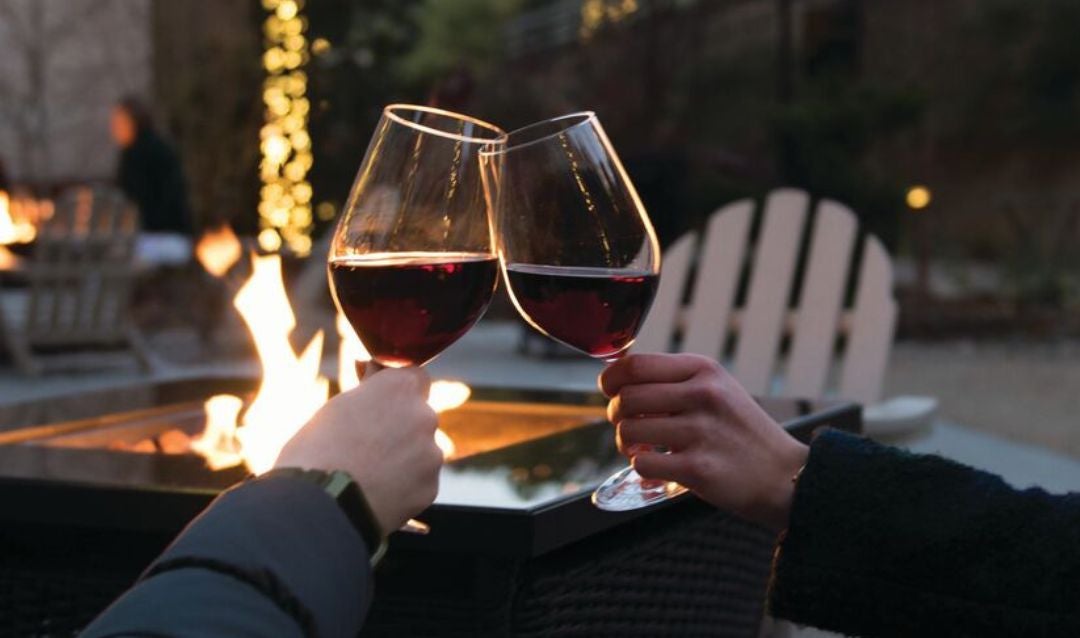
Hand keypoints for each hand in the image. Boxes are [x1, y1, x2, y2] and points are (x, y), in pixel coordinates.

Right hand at [275, 367, 441, 534]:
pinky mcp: (430, 487)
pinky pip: (421, 480)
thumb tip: (375, 372)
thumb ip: (368, 391)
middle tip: (367, 443)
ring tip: (367, 473)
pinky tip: (377, 491)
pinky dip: (405, 484)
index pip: (414, 375)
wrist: (318, 508)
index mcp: (400, 388)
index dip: (397, 390)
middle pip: (419, 414)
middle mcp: (423, 416)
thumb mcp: (336, 407)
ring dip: (404, 456)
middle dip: (400, 425)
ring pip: (422, 449)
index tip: (380, 402)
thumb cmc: (316, 453)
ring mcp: (431, 453)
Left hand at [600, 353, 807, 530]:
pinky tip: (659, 468)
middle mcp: (703, 396)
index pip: (635, 365)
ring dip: (627, 444)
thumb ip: (674, 380)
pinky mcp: (698, 469)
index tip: (609, 390)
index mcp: (704, 371)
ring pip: (629, 431)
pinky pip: (642, 464)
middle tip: (629, 426)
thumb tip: (617, 377)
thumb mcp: (718, 389)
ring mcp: (701, 432)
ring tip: (643, 448)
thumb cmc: (742, 433)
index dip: (610, 379)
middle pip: (626, 398)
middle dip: (616, 414)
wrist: (785, 476)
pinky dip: (643, 468)